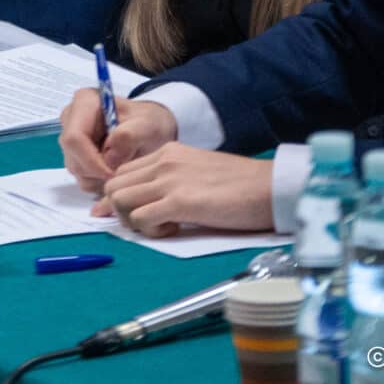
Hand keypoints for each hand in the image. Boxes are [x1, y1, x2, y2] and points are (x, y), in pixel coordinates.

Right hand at [59, 89, 176, 194]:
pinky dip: (100, 181)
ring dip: (100, 178)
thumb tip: (109, 156)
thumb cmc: (148, 122)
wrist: (150, 128)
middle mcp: (71, 118)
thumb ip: (130, 136)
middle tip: (122, 171)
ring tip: (122, 167)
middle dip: (97, 171)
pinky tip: (116, 170)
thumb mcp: (148, 125)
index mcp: (84, 102)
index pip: (74, 138)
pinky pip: (82, 178)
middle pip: (73, 157)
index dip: (91, 160)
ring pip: (76, 170)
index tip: (113, 173)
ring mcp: (71, 138)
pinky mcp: (75, 155)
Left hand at [103, 144, 274, 235]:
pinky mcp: (180, 202)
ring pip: (120, 201)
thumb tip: (145, 202)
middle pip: (114, 187)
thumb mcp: (197, 172)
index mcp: (167, 153)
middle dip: (121, 210)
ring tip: (161, 226)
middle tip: (147, 224)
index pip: (122, 172)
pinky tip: (174, 229)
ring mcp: (169, 180)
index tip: (131, 214)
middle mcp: (163, 162)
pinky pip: (141, 219)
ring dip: (133, 221)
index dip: (121, 196)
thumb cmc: (239, 185)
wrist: (269, 187)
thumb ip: (170, 180)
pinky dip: (150, 231)